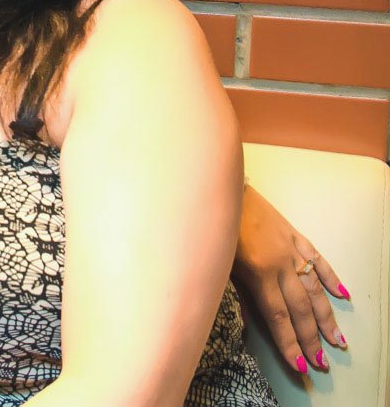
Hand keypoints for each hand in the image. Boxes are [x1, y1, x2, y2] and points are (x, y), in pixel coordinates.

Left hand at [232, 184, 349, 374]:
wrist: (222, 190)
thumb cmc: (212, 228)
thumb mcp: (219, 265)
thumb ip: (236, 293)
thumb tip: (250, 323)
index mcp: (258, 274)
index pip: (278, 317)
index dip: (289, 343)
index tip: (300, 365)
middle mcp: (280, 264)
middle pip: (300, 309)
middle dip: (310, 338)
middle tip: (321, 362)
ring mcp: (290, 249)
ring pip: (314, 289)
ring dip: (326, 316)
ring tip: (337, 340)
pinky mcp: (294, 235)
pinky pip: (317, 259)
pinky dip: (331, 277)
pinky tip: (342, 295)